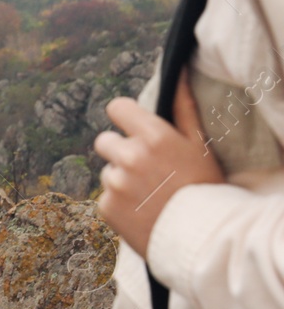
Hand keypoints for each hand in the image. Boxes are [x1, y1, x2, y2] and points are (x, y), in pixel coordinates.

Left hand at [94, 74, 224, 257]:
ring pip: (107, 171)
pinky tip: (140, 209)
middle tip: (142, 165)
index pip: (116, 108)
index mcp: (152, 136)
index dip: (122, 114)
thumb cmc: (204, 184)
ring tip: (148, 192)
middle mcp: (128, 156)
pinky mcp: (105, 207)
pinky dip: (118, 202)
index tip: (128, 122)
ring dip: (121, 178)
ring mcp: (113, 183)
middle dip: (118, 149)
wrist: (198, 234)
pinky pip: (106, 197)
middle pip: (104, 141)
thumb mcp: (200, 143)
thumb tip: (178, 74)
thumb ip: (183, 108)